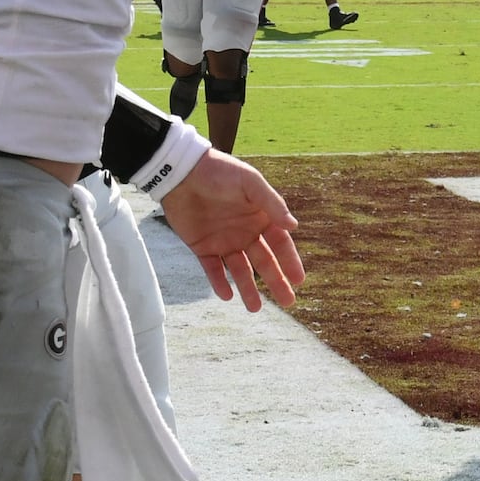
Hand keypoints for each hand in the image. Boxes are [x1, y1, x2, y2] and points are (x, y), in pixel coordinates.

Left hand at [157, 149, 302, 310]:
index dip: (290, 261)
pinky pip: (212, 269)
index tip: (298, 280)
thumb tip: (293, 226)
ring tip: (255, 309)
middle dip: (276, 281)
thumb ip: (271, 204)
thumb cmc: (219, 171)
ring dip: (248, 289)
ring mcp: (224, 241)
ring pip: (239, 271)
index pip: (280, 243)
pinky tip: (227, 295)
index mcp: (260, 217)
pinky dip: (219, 283)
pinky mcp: (201, 247)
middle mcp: (245, 232)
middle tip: (288, 302)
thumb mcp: (249, 182)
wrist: (181, 171)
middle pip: (264, 262)